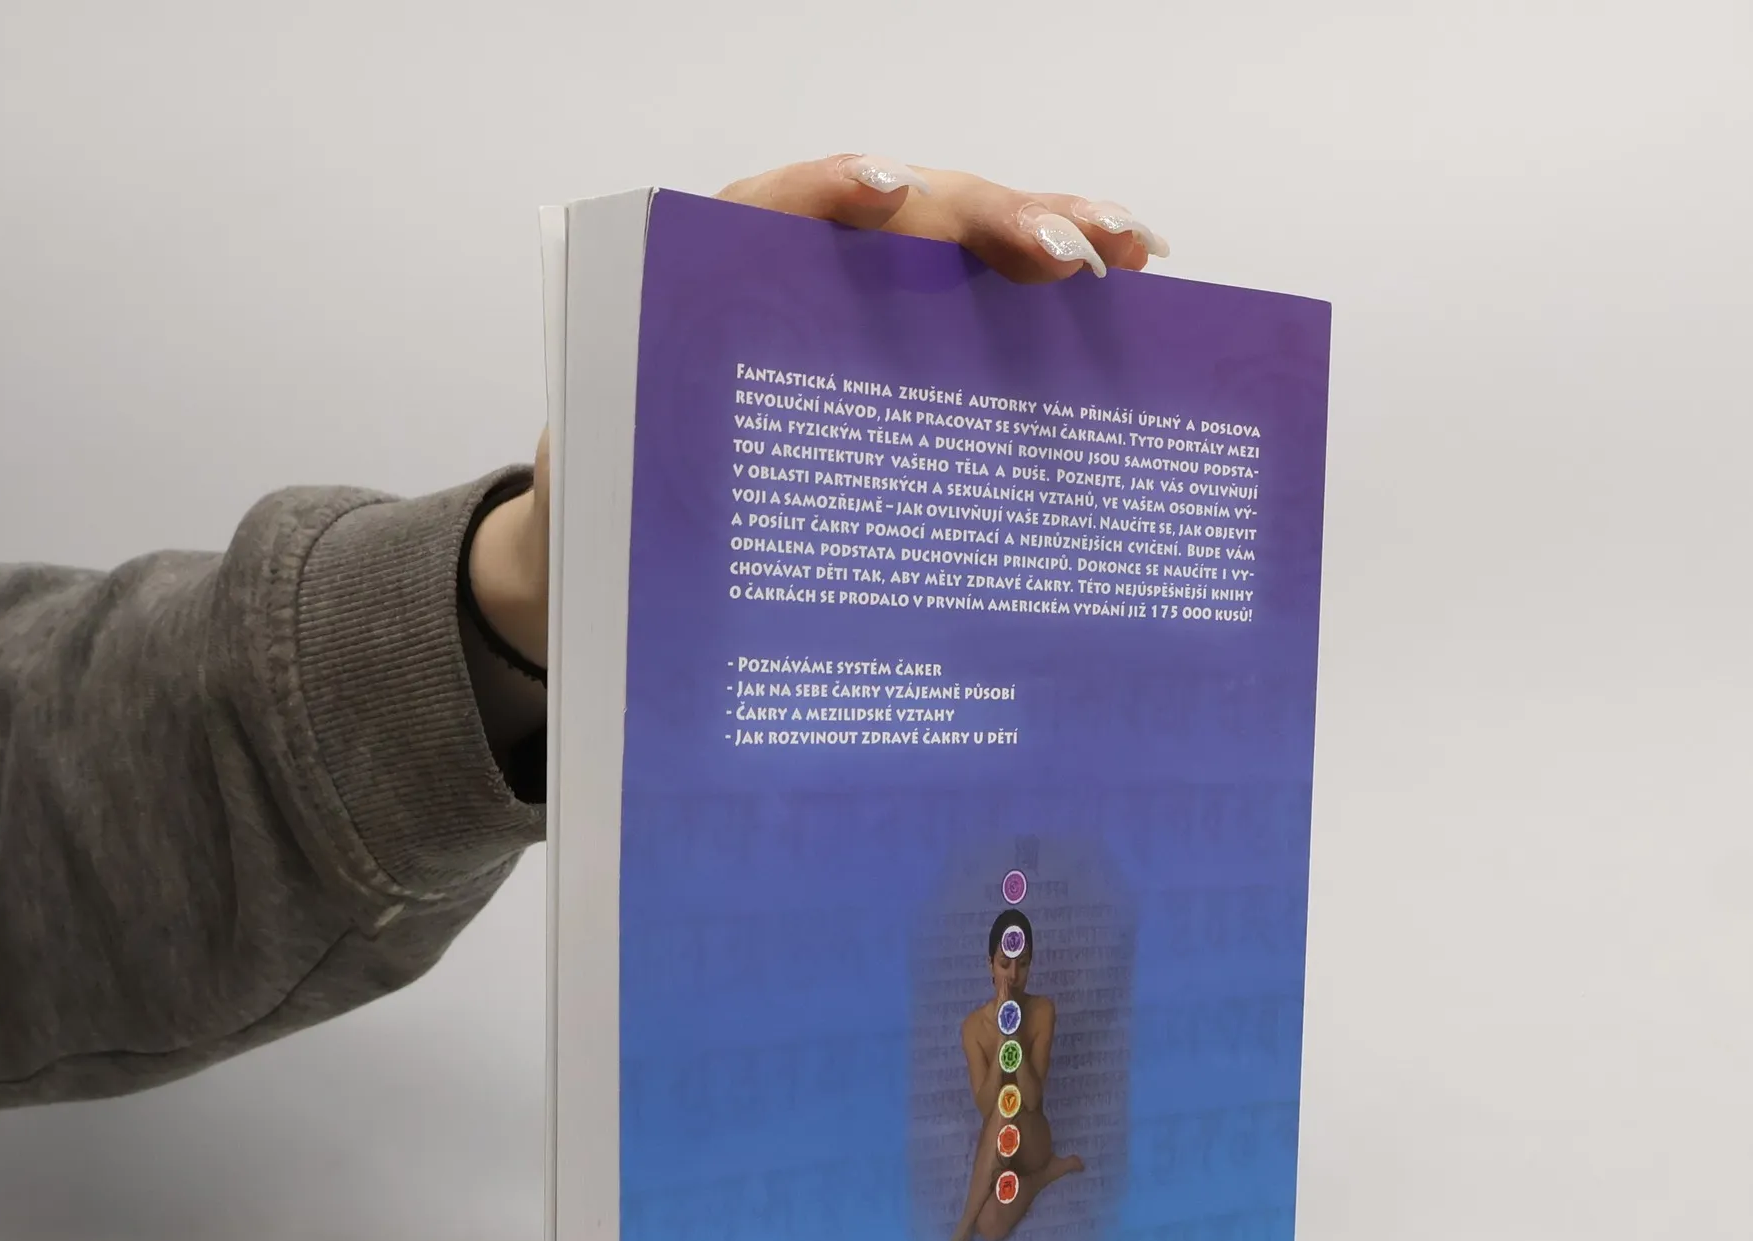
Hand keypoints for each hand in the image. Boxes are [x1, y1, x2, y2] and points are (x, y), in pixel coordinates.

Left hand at [469, 160, 1167, 666]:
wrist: (628, 517)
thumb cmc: (627, 495)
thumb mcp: (621, 482)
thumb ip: (643, 473)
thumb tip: (675, 534)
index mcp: (714, 276)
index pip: (771, 209)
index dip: (828, 195)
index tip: (886, 194)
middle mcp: (801, 260)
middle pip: (904, 214)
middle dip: (991, 222)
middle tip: (1071, 257)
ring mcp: (861, 287)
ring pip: (962, 237)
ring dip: (1051, 232)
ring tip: (1131, 248)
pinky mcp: (904, 326)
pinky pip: (978, 293)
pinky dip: (1044, 285)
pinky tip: (1121, 281)